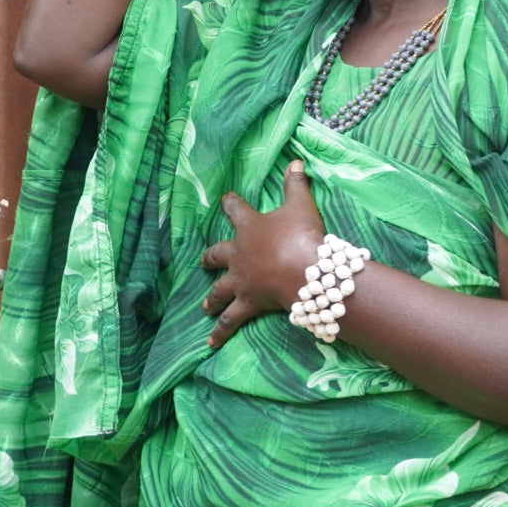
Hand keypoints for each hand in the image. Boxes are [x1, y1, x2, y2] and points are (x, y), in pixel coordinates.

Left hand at [201, 161, 324, 348]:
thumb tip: (294, 161)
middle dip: (210, 258)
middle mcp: (239, 254)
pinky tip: (210, 345)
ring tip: (204, 306)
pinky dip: (220, 333)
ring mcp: (241, 281)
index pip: (235, 211)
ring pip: (219, 290)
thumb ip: (295, 183)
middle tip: (203, 262)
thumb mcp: (300, 204)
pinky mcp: (247, 303)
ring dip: (211, 298)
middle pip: (218, 255)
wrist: (303, 269)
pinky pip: (230, 321)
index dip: (230, 204)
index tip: (224, 199)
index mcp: (249, 227)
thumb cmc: (301, 234)